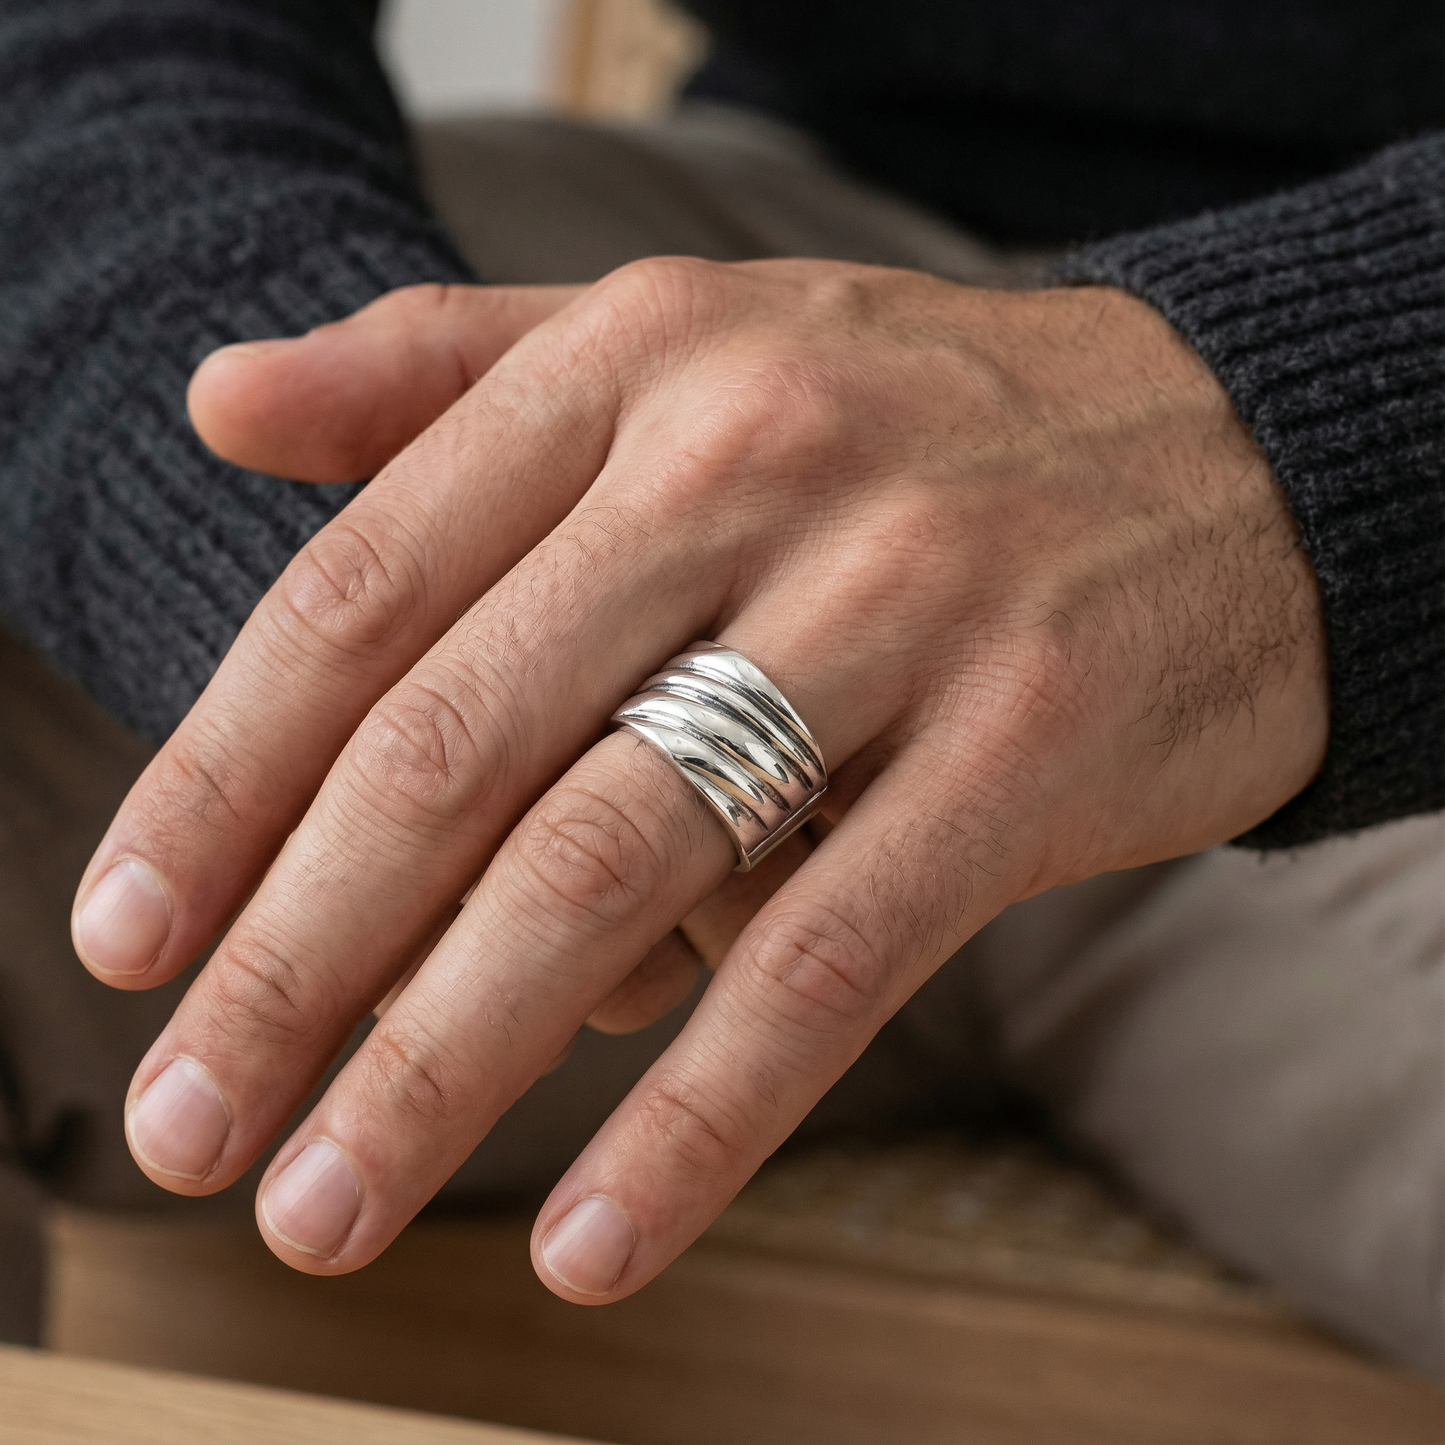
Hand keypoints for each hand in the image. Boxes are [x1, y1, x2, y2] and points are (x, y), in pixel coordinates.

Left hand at [71, 261, 1327, 1302]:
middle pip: (459, 751)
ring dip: (447, 1066)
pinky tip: (593, 1244)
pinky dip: (699, 1120)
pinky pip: (826, 962)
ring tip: (326, 1204)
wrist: (1231, 452)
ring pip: (617, 867)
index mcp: (635, 365)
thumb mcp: (677, 342)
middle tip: (185, 1124)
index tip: (125, 941)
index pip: (364, 595)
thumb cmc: (913, 419)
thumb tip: (217, 405)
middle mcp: (750, 464)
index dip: (219, 782)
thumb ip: (442, 370)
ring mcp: (900, 606)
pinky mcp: (1027, 746)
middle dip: (294, 964)